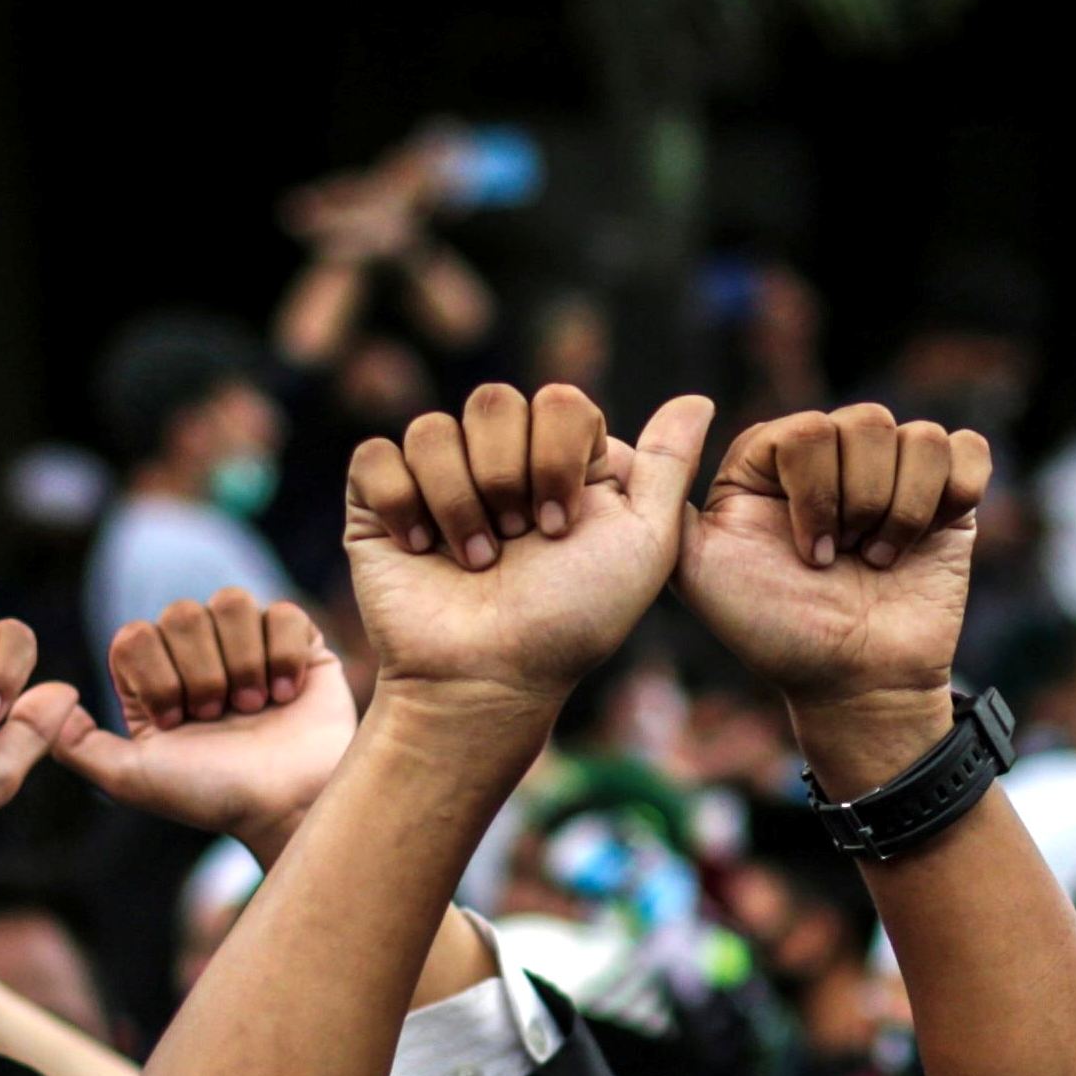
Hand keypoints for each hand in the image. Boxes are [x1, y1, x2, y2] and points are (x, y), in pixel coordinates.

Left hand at [44, 588, 358, 861]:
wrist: (290, 806)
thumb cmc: (216, 796)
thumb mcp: (131, 778)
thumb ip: (76, 744)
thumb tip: (43, 699)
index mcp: (154, 679)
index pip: (134, 635)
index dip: (156, 676)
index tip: (177, 721)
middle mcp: (200, 655)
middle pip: (181, 613)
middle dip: (202, 673)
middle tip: (221, 717)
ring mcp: (250, 645)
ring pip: (231, 603)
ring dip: (242, 663)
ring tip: (256, 706)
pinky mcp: (301, 644)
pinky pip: (283, 613)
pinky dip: (283, 656)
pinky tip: (288, 693)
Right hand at [344, 380, 711, 728]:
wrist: (491, 677)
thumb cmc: (572, 621)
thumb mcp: (645, 544)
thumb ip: (671, 465)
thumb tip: (698, 399)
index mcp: (563, 461)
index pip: (559, 401)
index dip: (557, 458)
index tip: (561, 528)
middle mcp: (501, 460)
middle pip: (494, 401)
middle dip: (507, 479)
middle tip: (518, 543)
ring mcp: (438, 478)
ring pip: (434, 428)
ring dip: (459, 504)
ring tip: (475, 561)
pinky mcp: (380, 500)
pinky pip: (377, 456)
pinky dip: (402, 505)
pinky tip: (421, 550)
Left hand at [674, 401, 992, 789]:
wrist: (853, 684)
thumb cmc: (777, 633)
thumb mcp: (697, 571)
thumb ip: (666, 498)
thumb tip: (681, 412)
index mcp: (776, 461)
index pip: (805, 428)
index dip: (813, 494)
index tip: (808, 556)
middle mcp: (836, 457)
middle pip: (866, 422)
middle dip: (858, 504)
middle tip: (845, 560)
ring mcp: (896, 475)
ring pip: (919, 437)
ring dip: (903, 510)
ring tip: (882, 558)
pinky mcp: (952, 499)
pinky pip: (967, 450)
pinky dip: (953, 492)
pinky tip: (928, 537)